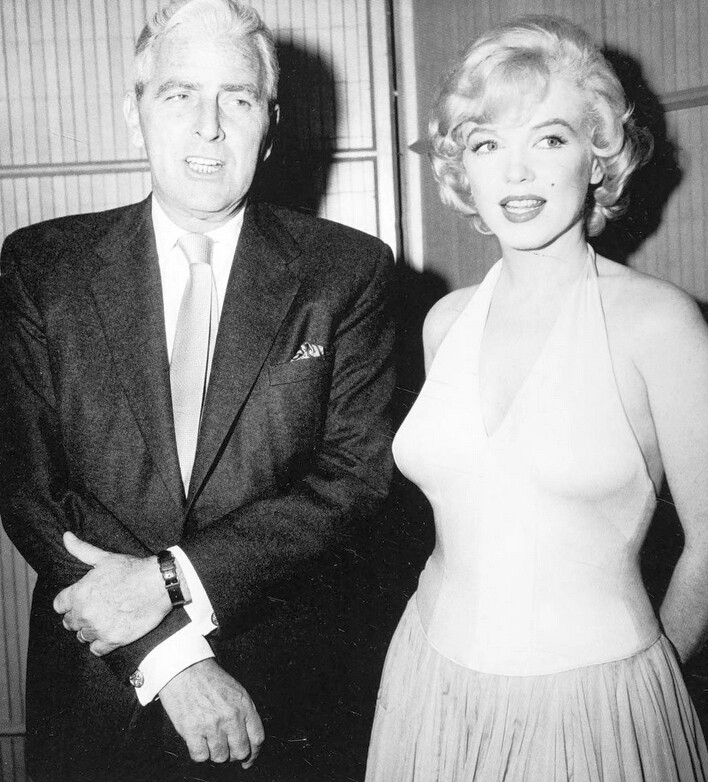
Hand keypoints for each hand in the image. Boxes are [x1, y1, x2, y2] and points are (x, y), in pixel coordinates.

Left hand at [53, 532, 171, 655]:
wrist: (158, 583)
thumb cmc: (132, 569)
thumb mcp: (104, 558)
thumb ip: (81, 550)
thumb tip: (65, 536)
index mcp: (79, 593)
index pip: (59, 606)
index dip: (70, 603)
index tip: (82, 600)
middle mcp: (85, 613)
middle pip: (70, 623)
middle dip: (81, 616)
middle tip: (97, 609)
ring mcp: (98, 628)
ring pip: (83, 636)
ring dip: (91, 630)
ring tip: (105, 620)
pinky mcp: (113, 640)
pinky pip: (96, 650)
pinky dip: (102, 643)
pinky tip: (111, 632)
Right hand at [159, 659, 264, 767]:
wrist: (185, 669)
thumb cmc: (209, 679)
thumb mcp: (236, 690)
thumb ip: (244, 713)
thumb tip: (248, 738)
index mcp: (244, 705)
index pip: (257, 738)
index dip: (254, 753)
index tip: (248, 759)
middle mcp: (231, 716)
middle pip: (240, 751)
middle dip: (234, 754)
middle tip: (226, 748)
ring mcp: (212, 724)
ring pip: (220, 757)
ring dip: (215, 753)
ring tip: (209, 740)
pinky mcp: (192, 730)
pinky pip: (201, 756)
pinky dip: (199, 753)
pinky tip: (198, 741)